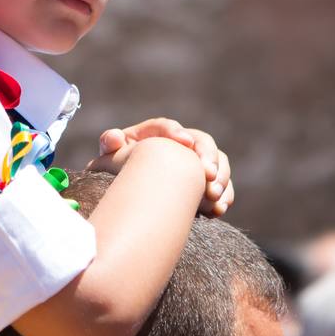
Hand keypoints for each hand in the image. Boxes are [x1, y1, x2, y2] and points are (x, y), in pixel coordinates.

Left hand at [87, 117, 234, 216]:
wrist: (129, 189)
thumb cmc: (116, 168)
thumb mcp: (110, 155)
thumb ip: (110, 143)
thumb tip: (114, 138)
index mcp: (154, 133)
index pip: (166, 126)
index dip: (176, 132)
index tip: (185, 142)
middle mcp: (180, 143)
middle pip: (202, 142)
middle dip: (208, 157)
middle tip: (207, 174)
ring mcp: (195, 162)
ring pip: (218, 162)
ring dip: (221, 178)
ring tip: (213, 195)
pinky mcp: (205, 182)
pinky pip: (222, 185)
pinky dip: (224, 196)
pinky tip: (219, 209)